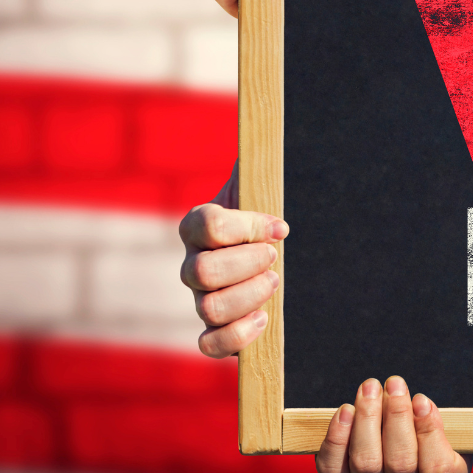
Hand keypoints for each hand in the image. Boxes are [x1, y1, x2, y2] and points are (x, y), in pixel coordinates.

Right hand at [178, 164, 282, 357]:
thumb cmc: (265, 209)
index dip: (246, 227)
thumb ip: (258, 161)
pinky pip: (208, 344)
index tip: (281, 227)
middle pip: (202, 272)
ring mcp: (200, 297)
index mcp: (198, 224)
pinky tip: (264, 319)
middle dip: (247, 265)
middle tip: (275, 257)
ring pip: (208, 308)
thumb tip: (264, 127)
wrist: (272, 246)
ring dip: (249, 297)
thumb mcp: (261, 182)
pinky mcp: (214, 326)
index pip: (206, 225)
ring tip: (274, 282)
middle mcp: (192, 262)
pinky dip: (236, 337)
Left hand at [316, 376, 472, 472]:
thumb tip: (419, 406)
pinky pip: (334, 468)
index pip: (438, 471)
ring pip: (366, 463)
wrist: (404, 420)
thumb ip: (438, 416)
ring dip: (367, 419)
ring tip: (371, 388)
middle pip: (399, 464)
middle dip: (396, 417)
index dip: (429, 434)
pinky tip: (346, 410)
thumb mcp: (450, 415)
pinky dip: (337, 439)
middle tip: (394, 383)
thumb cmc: (432, 417)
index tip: (422, 399)